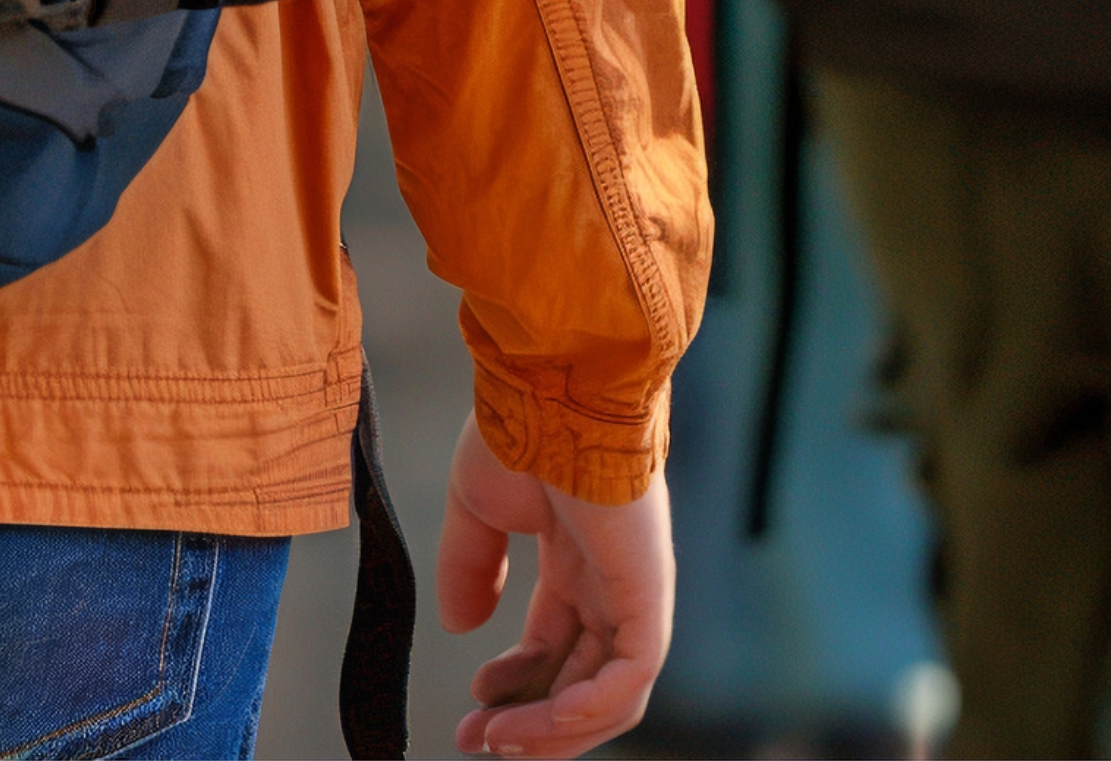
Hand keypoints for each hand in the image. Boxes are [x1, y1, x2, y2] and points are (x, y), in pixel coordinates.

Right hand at [435, 434, 672, 759]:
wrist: (554, 386)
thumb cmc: (521, 427)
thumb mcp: (477, 509)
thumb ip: (470, 568)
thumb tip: (462, 627)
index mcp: (577, 557)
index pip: (556, 644)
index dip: (514, 685)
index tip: (472, 708)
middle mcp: (611, 580)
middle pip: (584, 679)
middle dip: (530, 720)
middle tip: (478, 740)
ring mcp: (634, 590)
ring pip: (610, 694)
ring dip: (551, 729)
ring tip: (498, 739)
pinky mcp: (648, 594)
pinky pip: (630, 679)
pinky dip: (586, 711)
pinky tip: (537, 721)